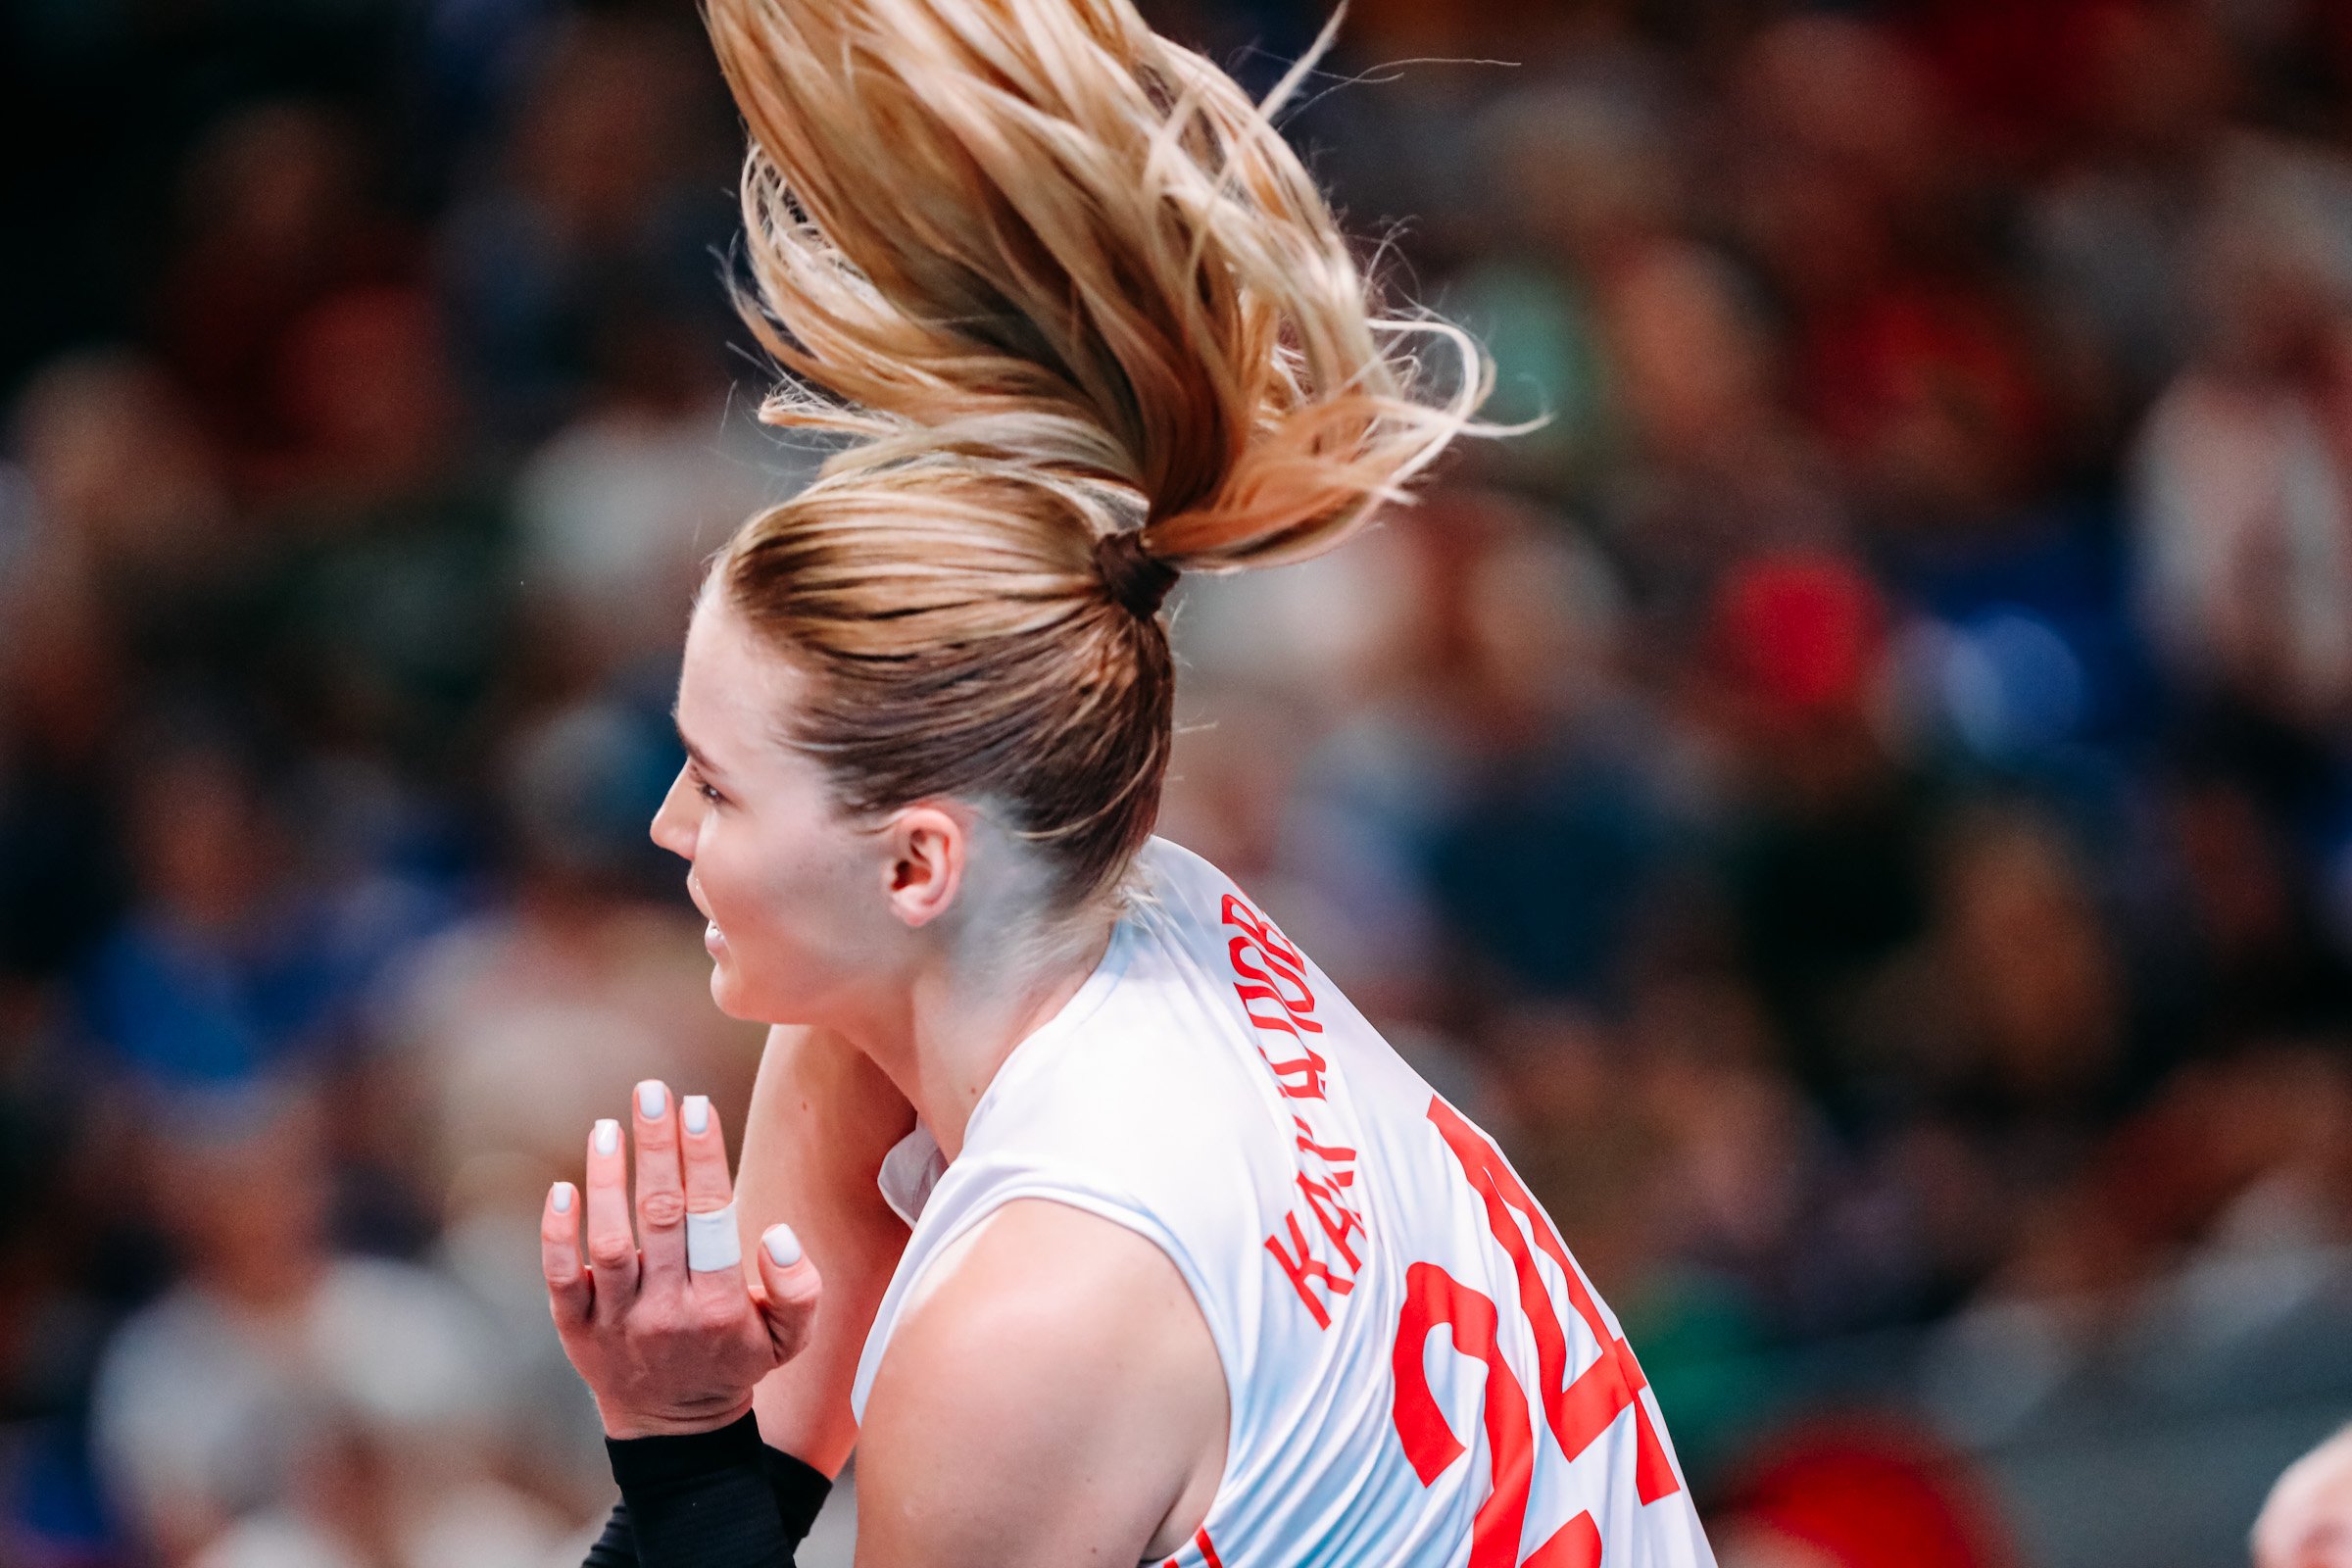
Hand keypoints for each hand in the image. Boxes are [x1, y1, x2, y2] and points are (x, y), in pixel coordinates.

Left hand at [542, 1079, 821, 1438]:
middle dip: (659, 1148)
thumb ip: (799, 1288)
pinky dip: (557, 1235)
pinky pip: (562, 1279)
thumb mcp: (789, 1338)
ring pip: (610, 1243)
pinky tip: (562, 1188)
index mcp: (721, 1306)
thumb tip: (779, 1233)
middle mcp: (668, 1312)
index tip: (699, 1104)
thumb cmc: (735, 1360)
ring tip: (609, 1127)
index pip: (711, 1217)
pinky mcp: (576, 1331)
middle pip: (661, 1218)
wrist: (674, 1428)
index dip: (704, 1157)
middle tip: (653, 1092)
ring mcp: (617, 1322)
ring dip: (608, 1180)